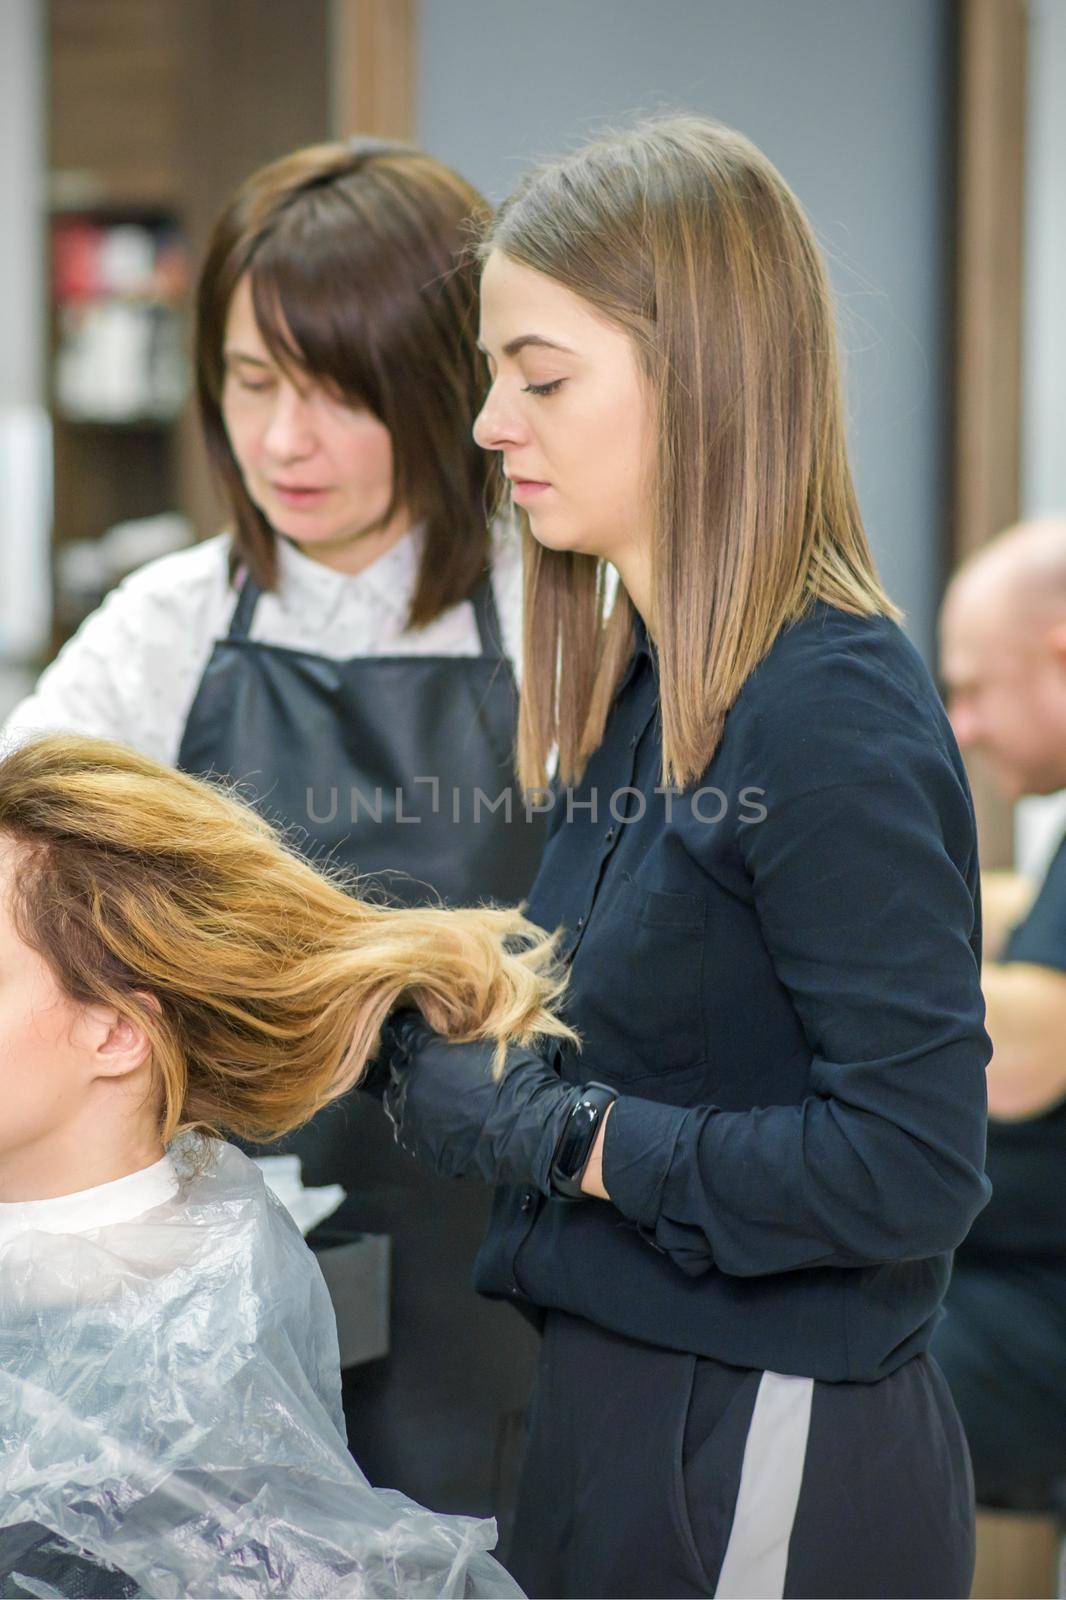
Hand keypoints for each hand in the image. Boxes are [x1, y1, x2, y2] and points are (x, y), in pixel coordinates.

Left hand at [379, 1010, 596, 1193]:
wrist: (533, 1131)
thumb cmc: (518, 1079)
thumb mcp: (488, 1042)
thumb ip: (456, 1039)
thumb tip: (446, 1035)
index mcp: (425, 1053)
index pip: (400, 1031)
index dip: (408, 1026)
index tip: (414, 1024)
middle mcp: (410, 1086)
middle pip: (396, 1065)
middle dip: (408, 1058)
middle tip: (426, 1058)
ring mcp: (413, 1121)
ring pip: (395, 1099)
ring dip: (406, 1090)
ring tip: (425, 1089)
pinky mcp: (423, 1149)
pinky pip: (407, 1130)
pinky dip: (415, 1121)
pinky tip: (433, 1119)